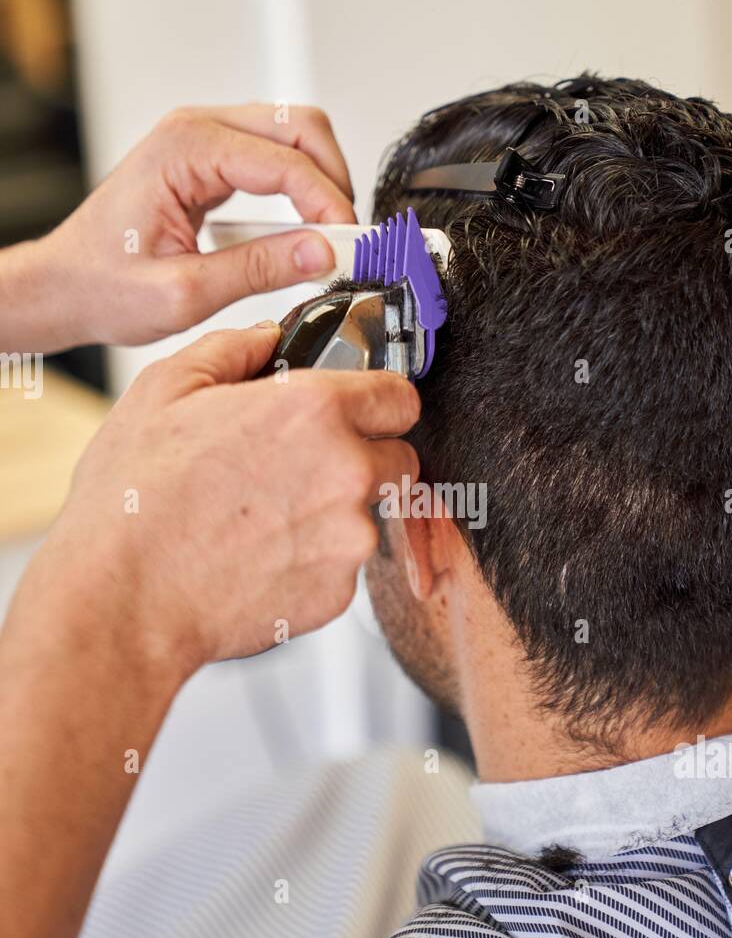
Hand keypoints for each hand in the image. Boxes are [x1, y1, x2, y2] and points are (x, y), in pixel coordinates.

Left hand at [0, 103, 356, 351]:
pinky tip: (300, 230)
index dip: (328, 205)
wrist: (65, 286)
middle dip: (334, 181)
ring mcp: (203, 139)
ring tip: (327, 236)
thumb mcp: (185, 292)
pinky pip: (273, 155)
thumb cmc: (103, 285)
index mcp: (186, 149)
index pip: (286, 162)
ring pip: (293, 134)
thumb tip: (320, 252)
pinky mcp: (209, 159)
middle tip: (346, 236)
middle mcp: (195, 130)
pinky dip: (299, 187)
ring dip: (320, 181)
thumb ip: (258, 269)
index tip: (349, 246)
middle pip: (300, 127)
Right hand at [38, 323, 419, 671]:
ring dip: (334, 517)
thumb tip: (265, 338)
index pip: (400, 397)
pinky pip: (342, 570)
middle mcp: (346, 473)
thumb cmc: (134, 502)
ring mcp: (348, 539)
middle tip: (301, 471)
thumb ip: (231, 349)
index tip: (361, 413)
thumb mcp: (165, 390)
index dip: (379, 403)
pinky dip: (313, 564)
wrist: (124, 599)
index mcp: (313, 412)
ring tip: (263, 520)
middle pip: (398, 460)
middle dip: (362, 460)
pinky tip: (259, 558)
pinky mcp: (338, 594)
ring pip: (369, 518)